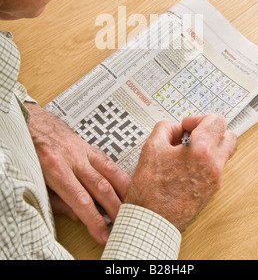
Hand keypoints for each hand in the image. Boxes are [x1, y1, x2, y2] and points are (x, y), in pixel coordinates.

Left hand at [25, 103, 129, 243]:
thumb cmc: (30, 152)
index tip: (102, 234)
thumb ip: (57, 200)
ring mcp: (82, 150)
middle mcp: (72, 158)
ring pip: (109, 172)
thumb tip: (78, 215)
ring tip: (129, 207)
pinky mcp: (88, 145)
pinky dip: (119, 175)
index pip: (81, 200)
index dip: (94, 220)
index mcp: (55, 168)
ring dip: (122, 192)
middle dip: (113, 210)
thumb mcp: (36, 180)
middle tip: (121, 225)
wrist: (31, 122)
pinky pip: (108, 161)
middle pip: (100, 187)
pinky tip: (126, 187)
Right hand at [125, 114, 236, 231]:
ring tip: (185, 151)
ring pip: (223, 153)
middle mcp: (214, 166)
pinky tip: (183, 165)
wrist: (152, 222)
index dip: (199, 118)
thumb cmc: (150, 190)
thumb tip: (176, 128)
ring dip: (208, 146)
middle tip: (192, 134)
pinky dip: (204, 161)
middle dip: (211, 130)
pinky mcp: (211, 191)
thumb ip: (167, 128)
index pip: (217, 121)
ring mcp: (215, 181)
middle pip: (229, 136)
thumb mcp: (152, 147)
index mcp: (202, 152)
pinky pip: (215, 168)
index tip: (186, 126)